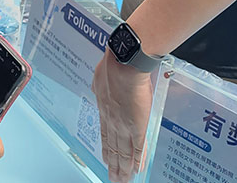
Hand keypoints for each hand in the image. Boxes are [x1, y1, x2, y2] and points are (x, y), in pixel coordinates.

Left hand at [91, 50, 153, 181]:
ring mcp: (124, 125)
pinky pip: (138, 148)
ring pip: (123, 153)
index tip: (106, 159)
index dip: (107, 149)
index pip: (105, 135)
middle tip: (113, 178)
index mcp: (104, 110)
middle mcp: (112, 121)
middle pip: (113, 148)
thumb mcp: (99, 78)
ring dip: (123, 168)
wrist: (123, 65)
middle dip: (113, 165)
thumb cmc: (113, 67)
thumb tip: (99, 84)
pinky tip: (138, 170)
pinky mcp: (137, 127)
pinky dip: (138, 160)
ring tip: (123, 180)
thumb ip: (100, 85)